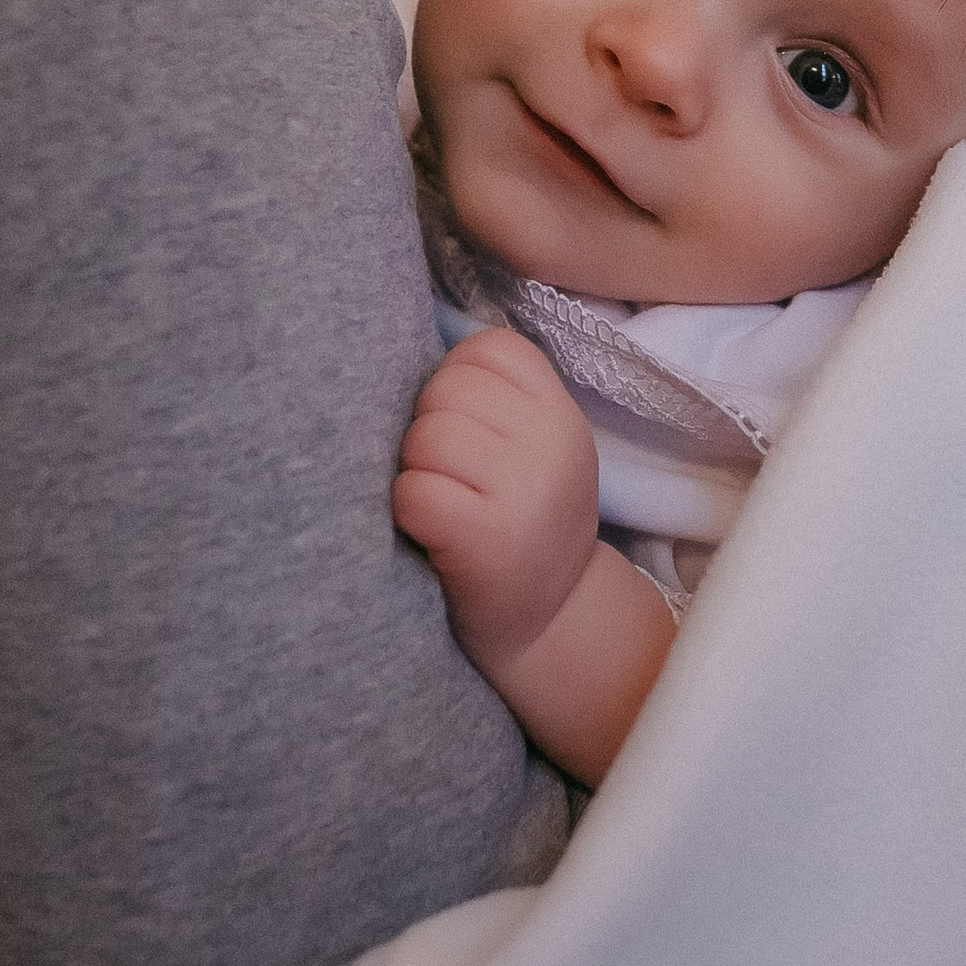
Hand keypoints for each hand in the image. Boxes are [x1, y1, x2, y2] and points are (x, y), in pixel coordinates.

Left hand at [395, 327, 600, 670]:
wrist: (550, 624)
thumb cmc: (523, 522)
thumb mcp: (538, 448)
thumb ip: (498, 396)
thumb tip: (404, 340)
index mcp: (561, 413)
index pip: (487, 349)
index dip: (456, 382)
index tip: (468, 430)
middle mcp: (551, 443)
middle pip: (444, 389)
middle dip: (428, 428)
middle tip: (452, 477)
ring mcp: (523, 490)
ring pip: (423, 437)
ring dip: (415, 472)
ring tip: (443, 504)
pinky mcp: (485, 537)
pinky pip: (413, 492)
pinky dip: (407, 512)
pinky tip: (432, 533)